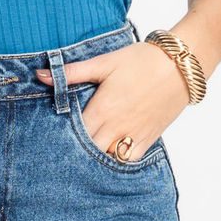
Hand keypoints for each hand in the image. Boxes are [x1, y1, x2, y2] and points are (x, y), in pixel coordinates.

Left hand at [36, 41, 189, 159]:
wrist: (180, 66)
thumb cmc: (140, 60)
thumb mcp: (104, 62)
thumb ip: (71, 72)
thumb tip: (40, 75)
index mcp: (103, 109)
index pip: (73, 134)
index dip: (59, 137)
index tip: (47, 137)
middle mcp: (117, 127)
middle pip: (88, 151)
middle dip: (74, 151)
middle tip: (60, 148)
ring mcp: (134, 136)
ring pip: (108, 159)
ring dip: (95, 157)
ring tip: (81, 154)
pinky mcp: (149, 139)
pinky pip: (129, 160)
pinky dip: (117, 160)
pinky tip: (107, 154)